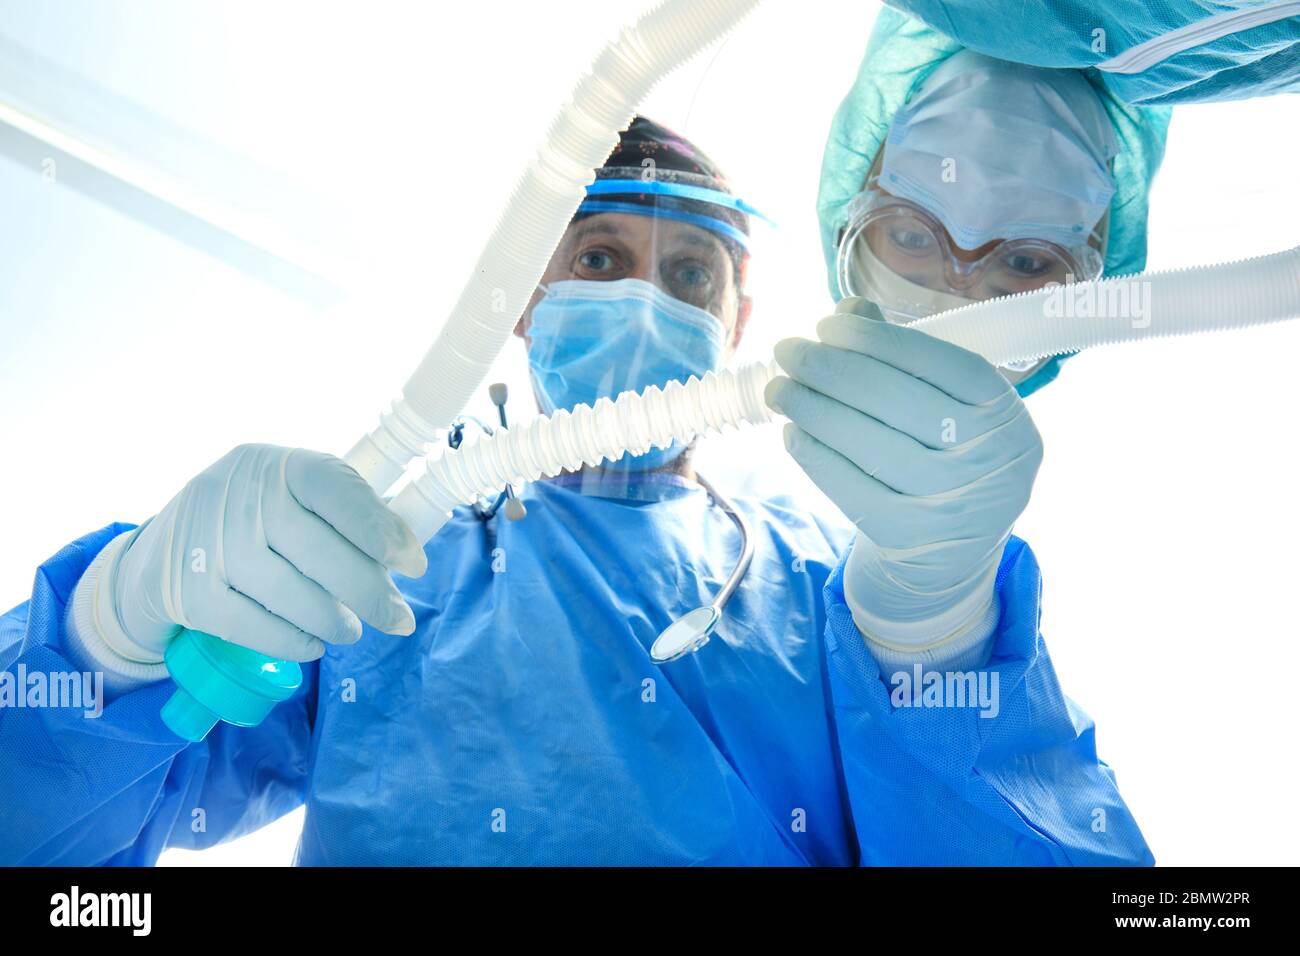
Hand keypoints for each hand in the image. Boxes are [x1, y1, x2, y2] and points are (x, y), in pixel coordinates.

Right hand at [108, 444, 426, 662]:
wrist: (160, 554)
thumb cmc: (254, 524)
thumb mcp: (293, 498)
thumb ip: (345, 515)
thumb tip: (407, 556)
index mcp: (276, 465)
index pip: (334, 487)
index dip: (380, 528)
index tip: (415, 564)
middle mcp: (237, 496)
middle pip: (317, 549)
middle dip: (369, 591)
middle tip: (398, 619)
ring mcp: (206, 544)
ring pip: (290, 593)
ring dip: (334, 621)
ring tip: (351, 630)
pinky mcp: (187, 593)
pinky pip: (254, 627)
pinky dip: (293, 640)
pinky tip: (314, 643)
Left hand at [765, 298, 1041, 644]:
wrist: (951, 554)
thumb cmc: (944, 459)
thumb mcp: (948, 408)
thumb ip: (903, 357)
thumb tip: (848, 312)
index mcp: (1004, 412)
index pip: (942, 363)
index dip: (879, 340)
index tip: (827, 324)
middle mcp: (988, 458)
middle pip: (897, 402)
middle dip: (831, 369)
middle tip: (786, 352)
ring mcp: (952, 503)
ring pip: (869, 444)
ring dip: (813, 410)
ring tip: (778, 390)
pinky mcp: (911, 538)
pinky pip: (852, 488)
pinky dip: (815, 457)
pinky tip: (793, 433)